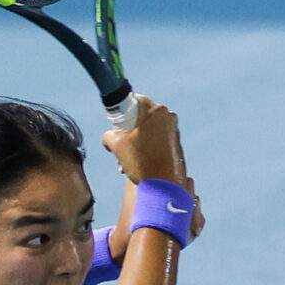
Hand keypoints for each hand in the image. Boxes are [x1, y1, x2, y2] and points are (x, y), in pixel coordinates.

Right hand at [102, 95, 201, 246]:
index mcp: (153, 110)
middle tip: (123, 142)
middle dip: (131, 126)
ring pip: (150, 126)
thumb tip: (108, 137)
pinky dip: (149, 145)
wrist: (164, 185)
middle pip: (142, 114)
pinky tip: (142, 159)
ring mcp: (174, 129)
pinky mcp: (176, 141)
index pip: (133, 100)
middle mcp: (167, 115)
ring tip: (132, 155)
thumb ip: (109, 135)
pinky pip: (159, 137)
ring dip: (140, 137)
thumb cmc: (142, 163)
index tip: (117, 125)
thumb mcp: (117, 146)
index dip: (122, 111)